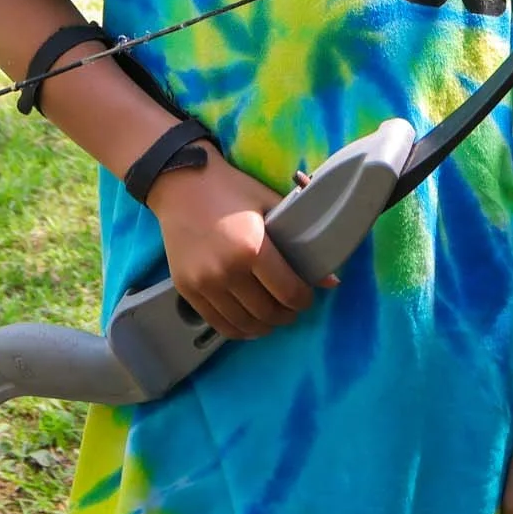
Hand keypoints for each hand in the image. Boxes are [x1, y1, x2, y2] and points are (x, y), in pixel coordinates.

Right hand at [146, 154, 324, 341]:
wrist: (180, 184)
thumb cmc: (230, 189)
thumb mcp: (270, 204)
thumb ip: (300, 238)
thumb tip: (332, 280)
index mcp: (252, 248)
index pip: (289, 293)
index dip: (304, 300)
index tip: (306, 295)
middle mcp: (227, 271)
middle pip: (268, 313)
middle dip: (287, 314)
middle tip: (292, 306)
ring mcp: (204, 283)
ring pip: (244, 324)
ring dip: (264, 325)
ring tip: (272, 315)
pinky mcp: (187, 289)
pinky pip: (218, 324)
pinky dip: (239, 329)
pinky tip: (249, 321)